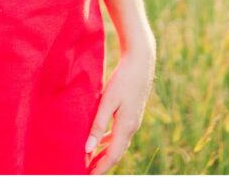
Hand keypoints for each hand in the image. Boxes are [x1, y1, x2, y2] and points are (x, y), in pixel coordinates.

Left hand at [85, 42, 156, 173]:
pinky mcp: (131, 113)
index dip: (100, 167)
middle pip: (116, 153)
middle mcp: (132, 127)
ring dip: (105, 153)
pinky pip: (119, 133)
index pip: (112, 156)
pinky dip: (108, 140)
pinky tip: (99, 139)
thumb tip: (87, 148)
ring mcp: (133, 121)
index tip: (87, 175)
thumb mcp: (108, 101)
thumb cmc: (123, 79)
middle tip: (87, 171)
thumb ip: (98, 124)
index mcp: (126, 127)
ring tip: (90, 159)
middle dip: (102, 163)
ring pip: (118, 144)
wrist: (141, 62)